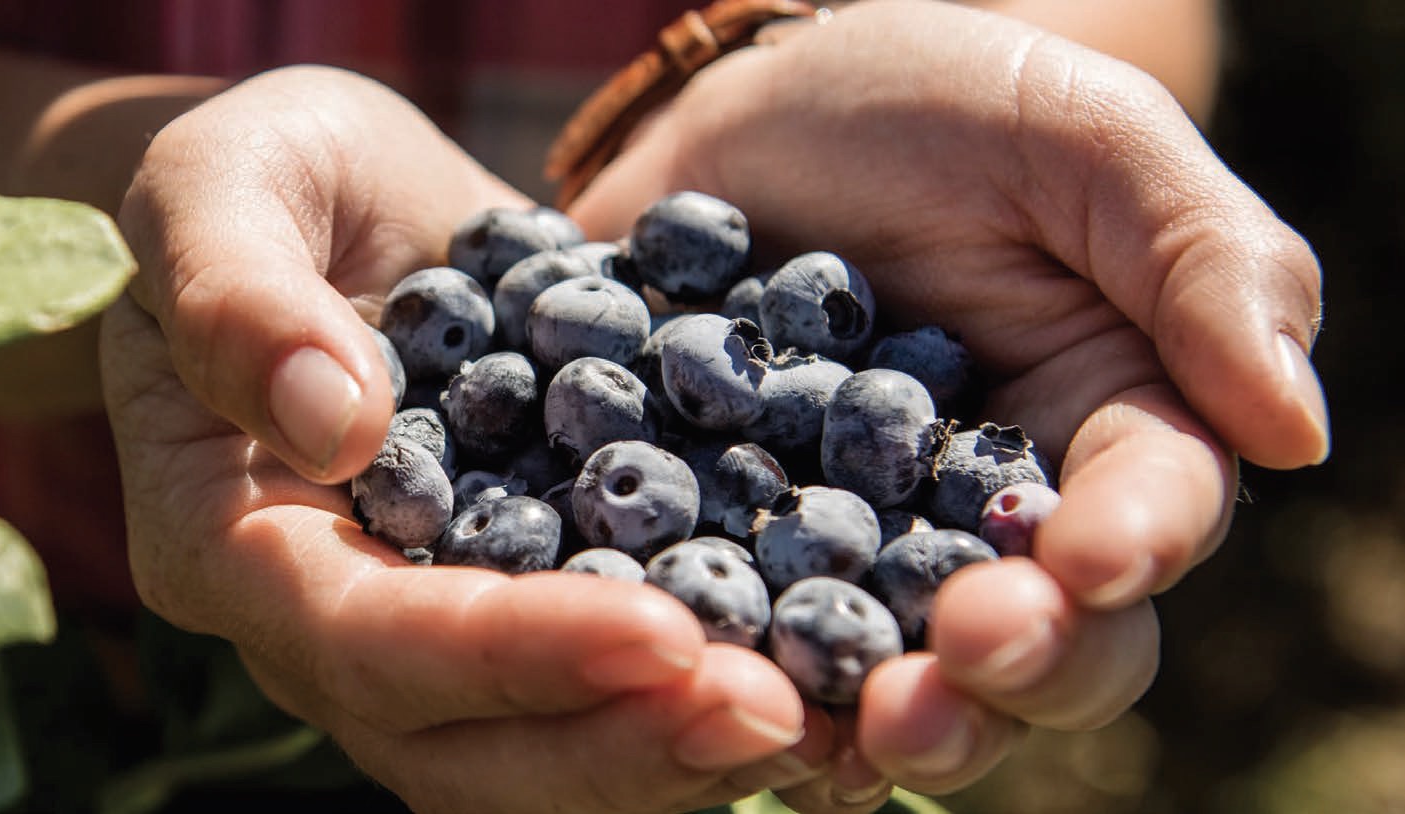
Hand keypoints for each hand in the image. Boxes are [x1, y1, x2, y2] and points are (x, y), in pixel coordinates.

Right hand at [103, 65, 840, 813]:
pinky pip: (603, 680)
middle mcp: (329, 619)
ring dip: (675, 747)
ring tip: (818, 717)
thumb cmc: (260, 176)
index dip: (508, 653)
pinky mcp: (523, 587)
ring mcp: (430, 620)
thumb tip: (334, 424)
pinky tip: (814, 667)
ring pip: (540, 749)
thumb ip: (243, 300)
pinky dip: (700, 690)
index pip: (364, 639)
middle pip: (461, 743)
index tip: (660, 634)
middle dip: (617, 742)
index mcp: (233, 541)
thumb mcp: (221, 185)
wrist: (341, 200)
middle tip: (772, 713)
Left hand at [568, 0, 1326, 803]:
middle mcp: (999, 514)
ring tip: (860, 727)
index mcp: (1112, 424)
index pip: (1152, 511)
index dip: (1129, 546)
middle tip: (965, 658)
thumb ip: (1200, 261)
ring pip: (911, 670)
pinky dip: (753, 672)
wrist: (751, 110)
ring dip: (898, 712)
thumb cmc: (934, 102)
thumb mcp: (1078, 136)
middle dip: (1018, 665)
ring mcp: (870, 546)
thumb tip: (1294, 430)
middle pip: (1047, 638)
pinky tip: (724, 692)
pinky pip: (758, 632)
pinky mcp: (747, 544)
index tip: (1087, 557)